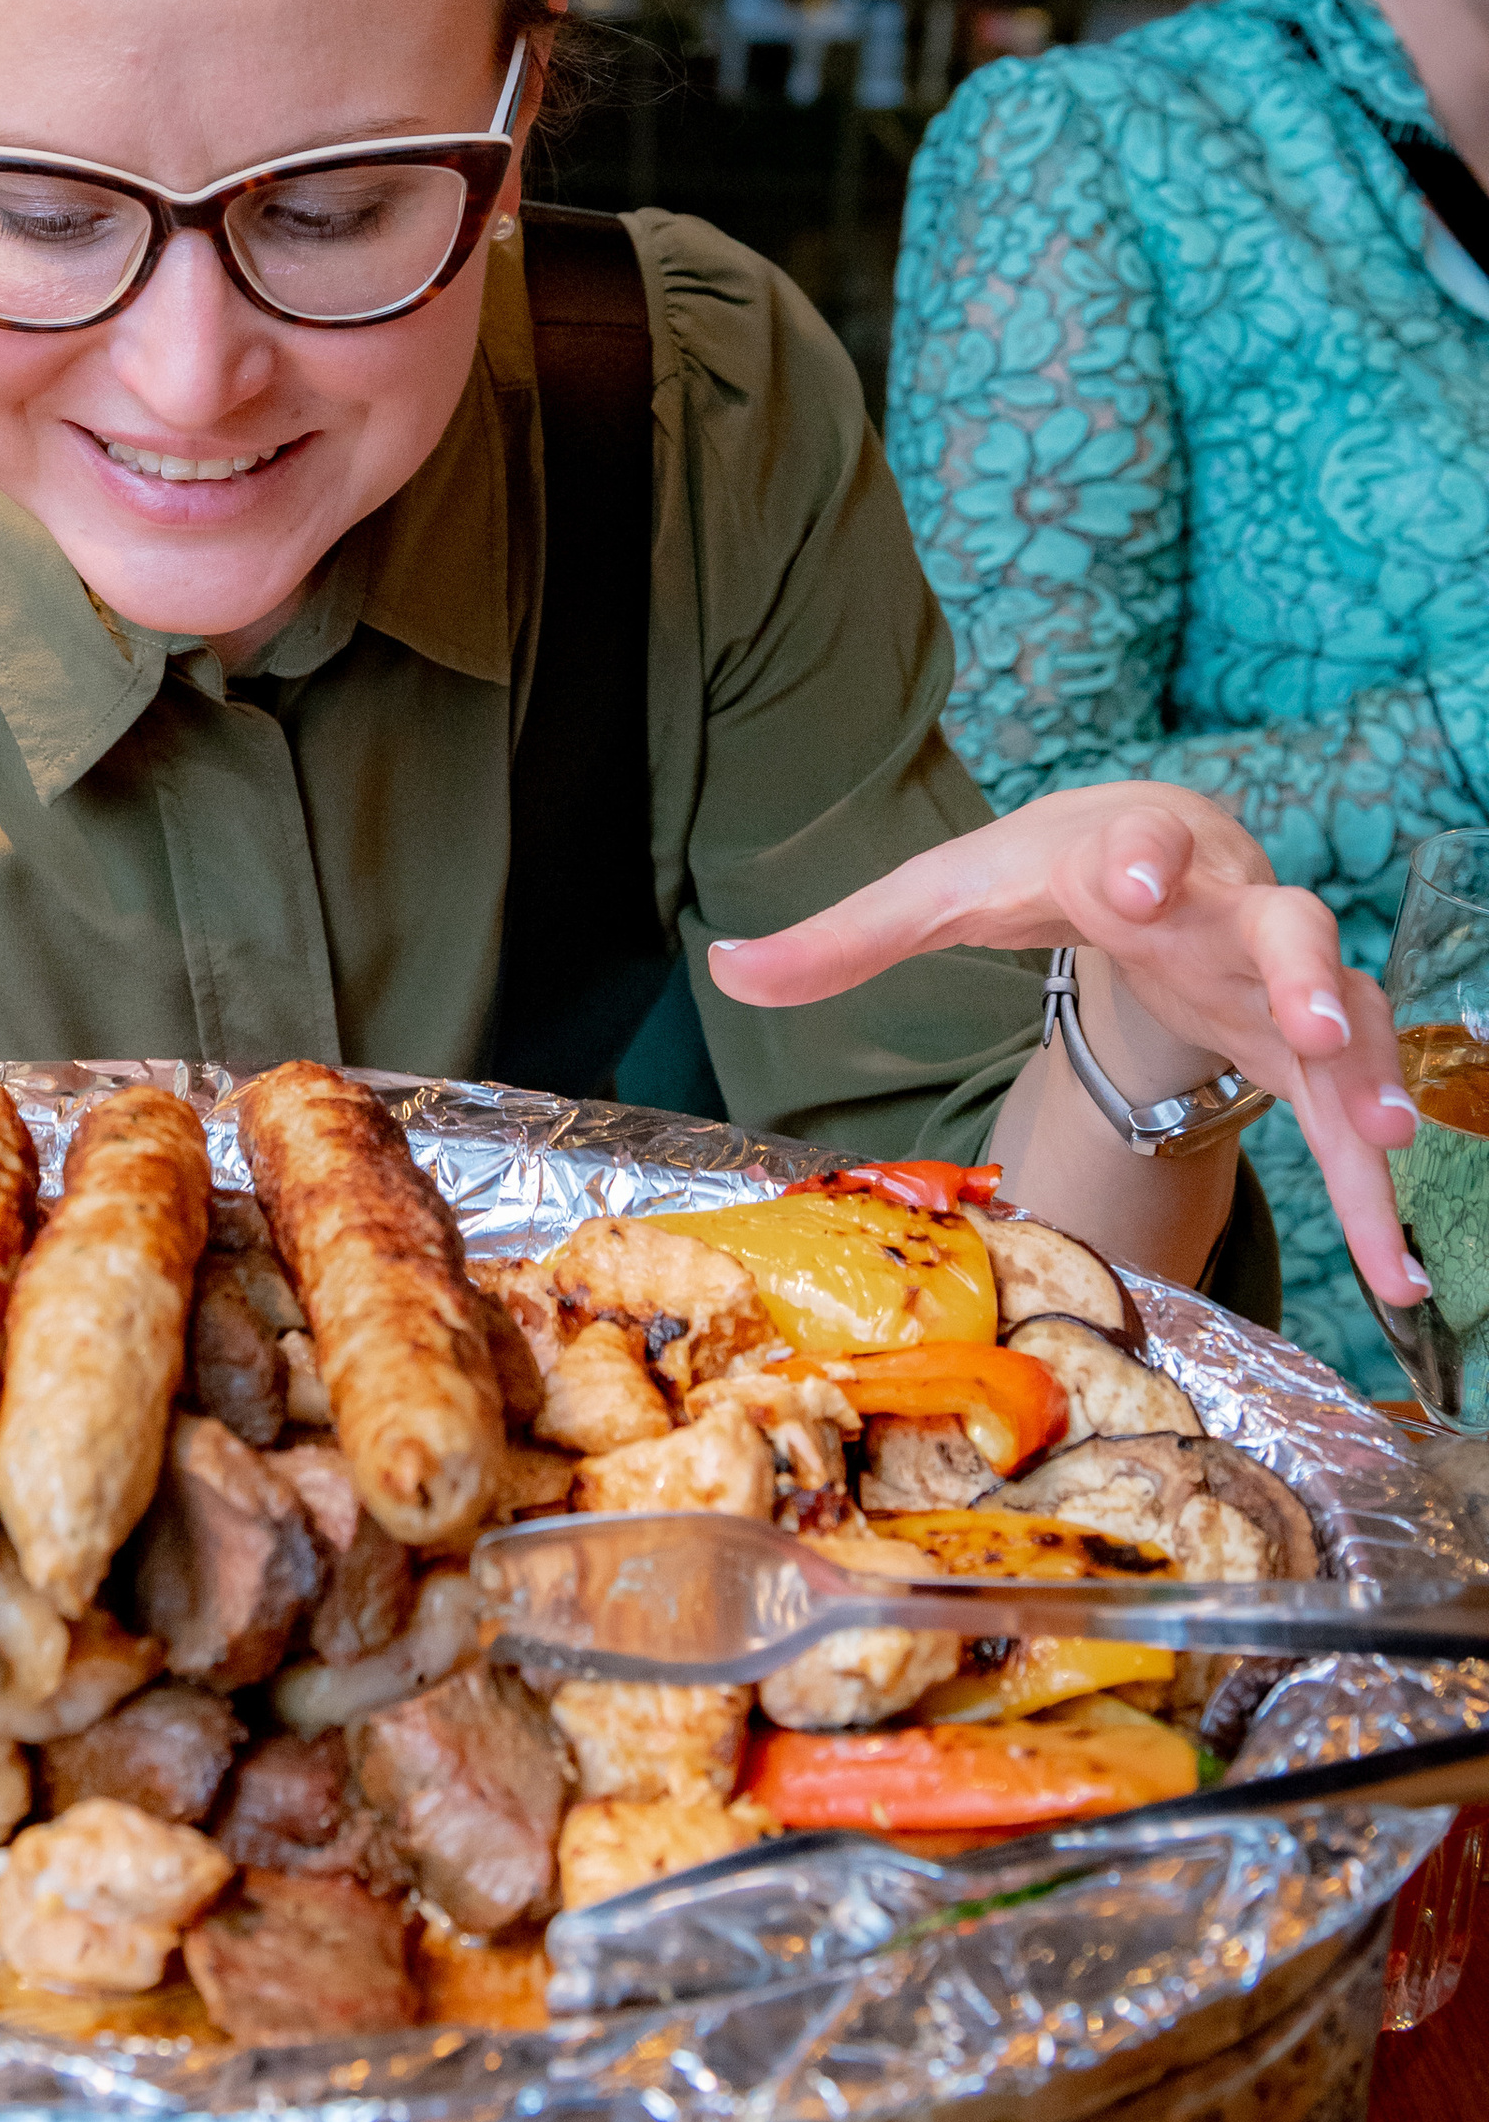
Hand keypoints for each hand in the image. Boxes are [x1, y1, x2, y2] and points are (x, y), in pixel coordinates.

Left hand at [704, 782, 1420, 1311]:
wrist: (1157, 851)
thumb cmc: (1050, 871)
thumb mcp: (948, 893)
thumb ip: (844, 938)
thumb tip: (723, 967)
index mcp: (1127, 857)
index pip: (1135, 847)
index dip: (1142, 860)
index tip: (1141, 880)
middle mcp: (1225, 909)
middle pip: (1282, 923)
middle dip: (1298, 970)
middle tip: (1310, 1018)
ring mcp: (1279, 981)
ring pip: (1347, 1017)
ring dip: (1368, 1077)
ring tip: (1391, 1138)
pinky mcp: (1306, 1050)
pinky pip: (1350, 1119)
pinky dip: (1375, 1193)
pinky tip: (1397, 1274)